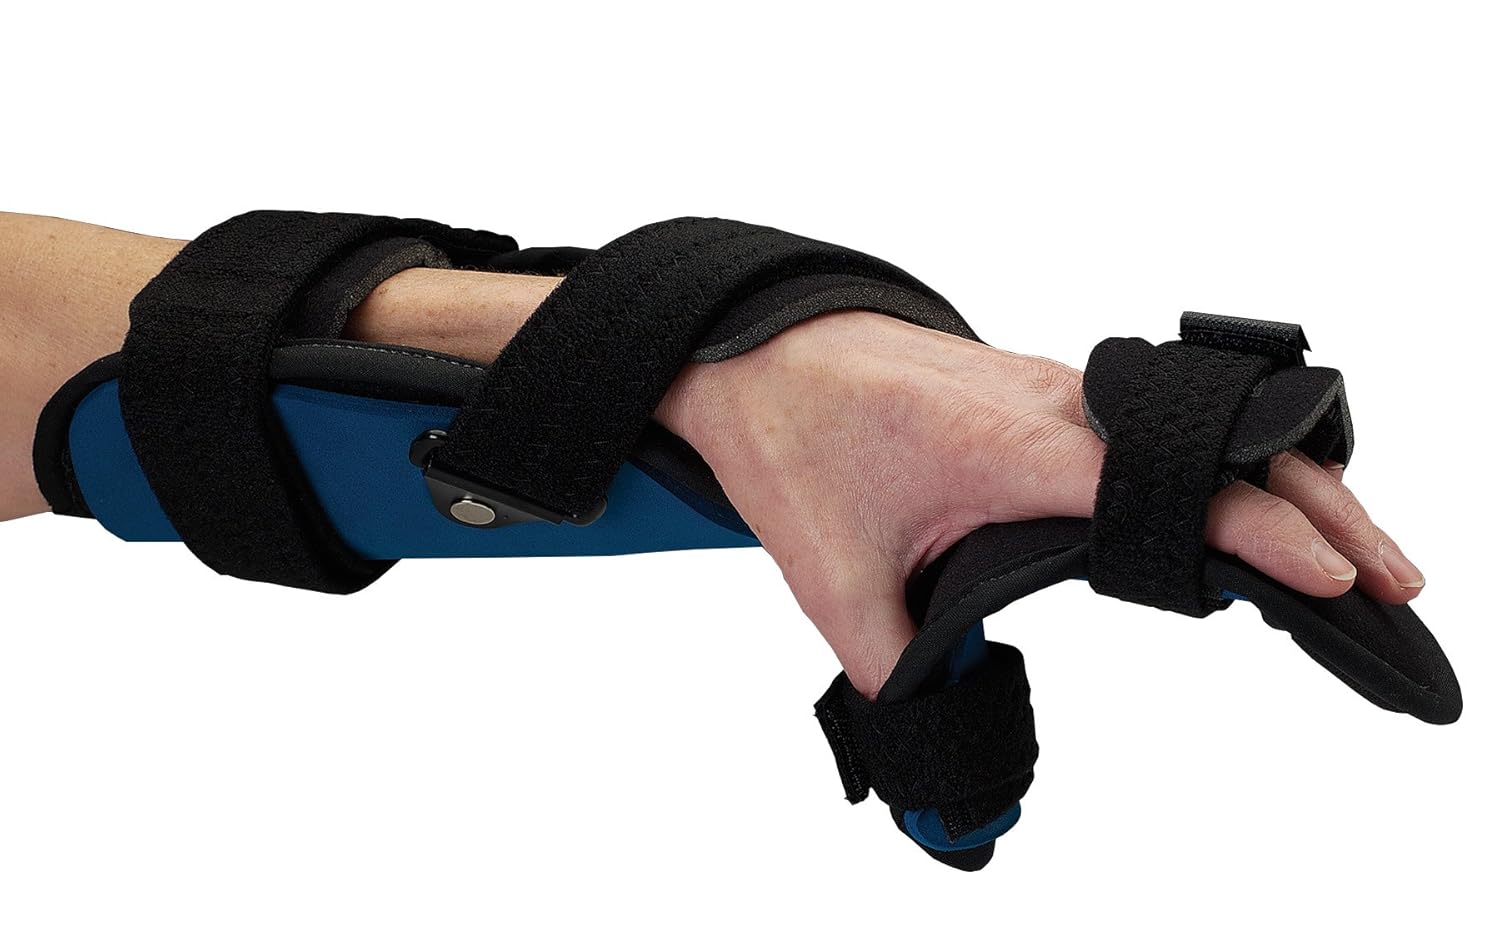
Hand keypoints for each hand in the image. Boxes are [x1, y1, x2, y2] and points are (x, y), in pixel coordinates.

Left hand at [657, 310, 1426, 697]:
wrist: (758, 351)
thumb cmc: (793, 441)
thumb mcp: (833, 583)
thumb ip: (901, 684)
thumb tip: (944, 792)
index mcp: (1014, 444)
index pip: (1173, 486)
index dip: (1265, 533)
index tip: (1339, 582)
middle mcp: (1059, 406)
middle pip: (1227, 446)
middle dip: (1324, 511)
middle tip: (1394, 587)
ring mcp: (1063, 391)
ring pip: (1209, 428)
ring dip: (1290, 484)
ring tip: (1356, 556)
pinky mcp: (1055, 395)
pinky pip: (1170, 425)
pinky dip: (1233, 464)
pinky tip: (1257, 513)